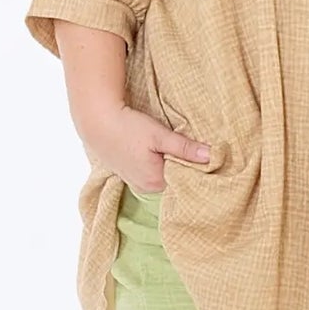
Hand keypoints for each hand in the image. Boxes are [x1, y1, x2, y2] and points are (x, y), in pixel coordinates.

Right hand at [78, 103, 211, 194]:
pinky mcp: (128, 173)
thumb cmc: (128, 128)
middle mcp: (146, 188)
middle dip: (184, 166)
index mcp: (156, 182)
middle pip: (174, 180)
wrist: (96, 121)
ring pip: (162, 175)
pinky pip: (151, 172)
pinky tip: (158, 151)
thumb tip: (211, 156)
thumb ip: (185, 148)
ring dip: (170, 164)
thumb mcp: (160, 136)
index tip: (208, 158)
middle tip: (195, 149)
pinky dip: (157, 163)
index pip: (185, 182)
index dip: (196, 170)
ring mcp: (136, 182)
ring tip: (176, 148)